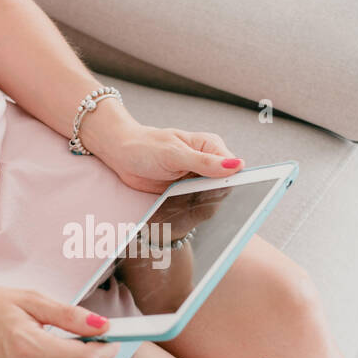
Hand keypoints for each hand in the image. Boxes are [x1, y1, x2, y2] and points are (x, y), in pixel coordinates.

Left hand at [81, 111, 243, 193]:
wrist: (121, 155)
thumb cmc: (146, 146)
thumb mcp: (175, 154)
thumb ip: (205, 162)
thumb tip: (237, 165)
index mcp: (211, 147)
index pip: (234, 168)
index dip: (233, 183)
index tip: (225, 194)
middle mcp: (208, 163)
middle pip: (224, 186)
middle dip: (215, 196)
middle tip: (198, 201)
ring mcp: (197, 179)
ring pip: (210, 198)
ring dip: (201, 204)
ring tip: (186, 204)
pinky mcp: (185, 191)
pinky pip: (195, 204)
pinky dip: (190, 209)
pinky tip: (182, 211)